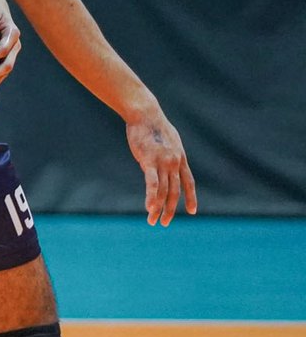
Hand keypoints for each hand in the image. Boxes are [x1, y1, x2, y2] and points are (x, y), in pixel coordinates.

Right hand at [126, 108, 195, 225]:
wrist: (145, 114)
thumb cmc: (152, 124)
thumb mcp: (167, 139)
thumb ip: (168, 151)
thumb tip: (164, 157)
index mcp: (180, 158)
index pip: (188, 182)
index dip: (191, 197)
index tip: (192, 211)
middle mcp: (175, 163)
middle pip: (175, 192)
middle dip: (170, 210)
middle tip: (165, 223)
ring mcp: (163, 163)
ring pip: (163, 191)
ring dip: (158, 208)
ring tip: (153, 221)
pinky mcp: (149, 162)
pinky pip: (152, 184)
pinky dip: (152, 197)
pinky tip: (149, 208)